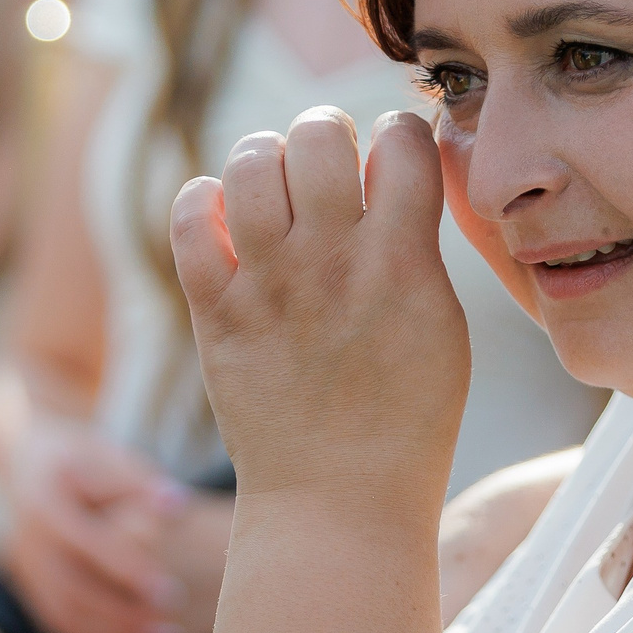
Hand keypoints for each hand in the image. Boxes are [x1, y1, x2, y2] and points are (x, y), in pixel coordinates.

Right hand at [1, 414, 196, 632]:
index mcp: (43, 502)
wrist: (29, 463)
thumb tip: (177, 505)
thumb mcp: (109, 459)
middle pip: (70, 591)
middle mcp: (24, 542)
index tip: (172, 593)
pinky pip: (59, 628)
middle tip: (171, 632)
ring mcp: (23, 571)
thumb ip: (141, 484)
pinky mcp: (31, 591)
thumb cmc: (85, 461)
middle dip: (122, 617)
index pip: (86, 544)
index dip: (128, 571)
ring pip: (63, 618)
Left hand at [169, 107, 468, 511]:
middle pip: (318, 135)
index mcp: (401, 264)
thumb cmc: (405, 419)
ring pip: (251, 163)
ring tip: (277, 186)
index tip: (395, 155)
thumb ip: (418, 248)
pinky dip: (203, 202)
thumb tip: (400, 177)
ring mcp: (266, 285)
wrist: (337, 501)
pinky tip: (228, 220)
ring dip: (266, 158)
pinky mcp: (215, 313)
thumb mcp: (442, 325)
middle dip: (327, 131)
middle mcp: (329, 263)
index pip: (403, 142)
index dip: (402, 134)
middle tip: (329, 161)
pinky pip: (189, 219)